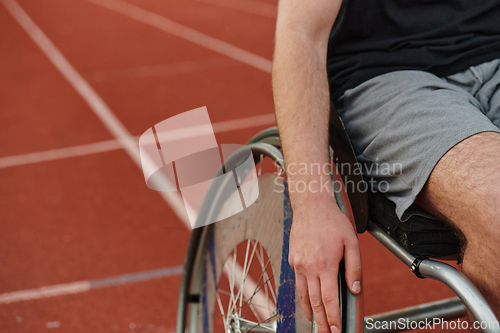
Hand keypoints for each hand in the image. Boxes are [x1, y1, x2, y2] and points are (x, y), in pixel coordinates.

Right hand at [288, 197, 361, 332]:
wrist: (310, 206)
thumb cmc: (332, 221)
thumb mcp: (351, 242)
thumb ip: (354, 268)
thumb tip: (354, 289)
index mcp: (325, 263)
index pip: (329, 299)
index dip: (333, 317)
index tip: (336, 328)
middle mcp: (308, 266)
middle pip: (314, 302)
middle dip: (321, 321)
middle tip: (327, 332)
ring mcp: (298, 263)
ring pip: (303, 295)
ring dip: (310, 312)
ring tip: (316, 323)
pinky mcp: (292, 259)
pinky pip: (297, 282)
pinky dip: (302, 296)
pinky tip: (308, 301)